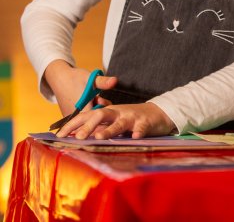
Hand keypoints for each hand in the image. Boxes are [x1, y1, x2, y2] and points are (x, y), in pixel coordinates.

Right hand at [44, 60, 116, 115]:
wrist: (60, 78)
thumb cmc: (76, 78)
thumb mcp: (91, 78)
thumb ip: (103, 82)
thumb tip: (115, 81)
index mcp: (82, 112)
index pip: (98, 119)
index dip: (102, 109)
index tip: (100, 99)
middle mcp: (75, 119)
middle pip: (94, 120)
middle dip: (98, 109)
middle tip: (97, 98)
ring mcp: (71, 119)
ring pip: (88, 118)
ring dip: (92, 109)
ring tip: (92, 99)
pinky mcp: (68, 118)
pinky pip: (81, 118)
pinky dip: (87, 110)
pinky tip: (88, 102)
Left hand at [55, 102, 174, 139]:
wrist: (157, 113)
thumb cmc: (131, 119)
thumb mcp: (113, 121)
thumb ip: (98, 127)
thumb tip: (77, 136)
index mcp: (108, 113)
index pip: (87, 116)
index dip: (73, 125)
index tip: (59, 136)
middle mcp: (117, 113)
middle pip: (101, 115)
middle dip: (89, 125)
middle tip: (79, 137)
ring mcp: (131, 117)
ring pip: (119, 122)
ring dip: (110, 129)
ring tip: (100, 137)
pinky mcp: (145, 122)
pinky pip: (141, 127)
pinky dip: (138, 132)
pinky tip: (135, 137)